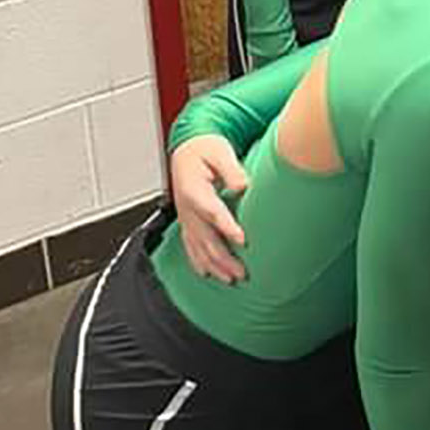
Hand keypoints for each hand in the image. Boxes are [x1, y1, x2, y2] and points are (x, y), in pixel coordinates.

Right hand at [169, 136, 250, 283]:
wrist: (188, 149)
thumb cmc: (205, 149)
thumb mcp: (220, 152)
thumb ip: (231, 169)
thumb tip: (242, 185)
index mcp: (194, 189)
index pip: (212, 211)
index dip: (226, 226)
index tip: (242, 239)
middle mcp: (187, 207)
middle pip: (205, 237)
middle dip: (223, 257)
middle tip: (242, 272)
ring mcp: (186, 217)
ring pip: (198, 246)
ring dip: (214, 265)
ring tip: (231, 279)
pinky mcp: (188, 221)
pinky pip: (190, 245)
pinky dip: (199, 261)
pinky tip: (207, 274)